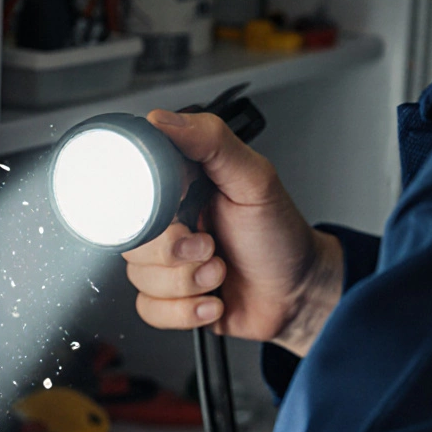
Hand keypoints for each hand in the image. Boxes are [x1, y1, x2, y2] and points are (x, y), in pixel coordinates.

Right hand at [122, 109, 343, 356]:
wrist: (298, 295)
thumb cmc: (280, 235)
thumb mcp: (254, 179)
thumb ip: (211, 141)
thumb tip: (162, 119)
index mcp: (178, 190)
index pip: (133, 193)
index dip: (152, 210)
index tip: (183, 212)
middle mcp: (168, 225)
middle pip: (133, 242)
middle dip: (178, 253)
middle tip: (211, 246)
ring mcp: (167, 264)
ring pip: (139, 279)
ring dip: (189, 283)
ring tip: (220, 273)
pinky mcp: (169, 299)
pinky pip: (148, 309)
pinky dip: (186, 311)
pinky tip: (213, 301)